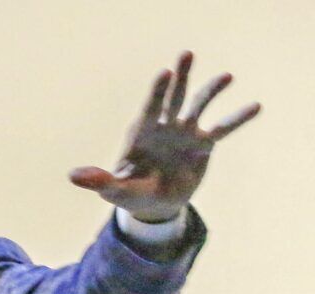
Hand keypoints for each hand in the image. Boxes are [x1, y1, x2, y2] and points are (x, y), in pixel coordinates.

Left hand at [69, 51, 260, 221]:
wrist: (155, 205)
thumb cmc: (130, 193)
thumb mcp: (113, 190)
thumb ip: (98, 180)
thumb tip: (72, 176)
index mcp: (141, 133)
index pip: (149, 109)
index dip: (155, 93)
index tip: (163, 75)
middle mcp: (164, 127)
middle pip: (173, 98)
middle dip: (180, 78)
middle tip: (185, 55)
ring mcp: (185, 133)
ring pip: (198, 106)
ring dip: (211, 92)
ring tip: (226, 76)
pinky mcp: (203, 144)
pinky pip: (223, 129)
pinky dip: (237, 118)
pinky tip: (255, 105)